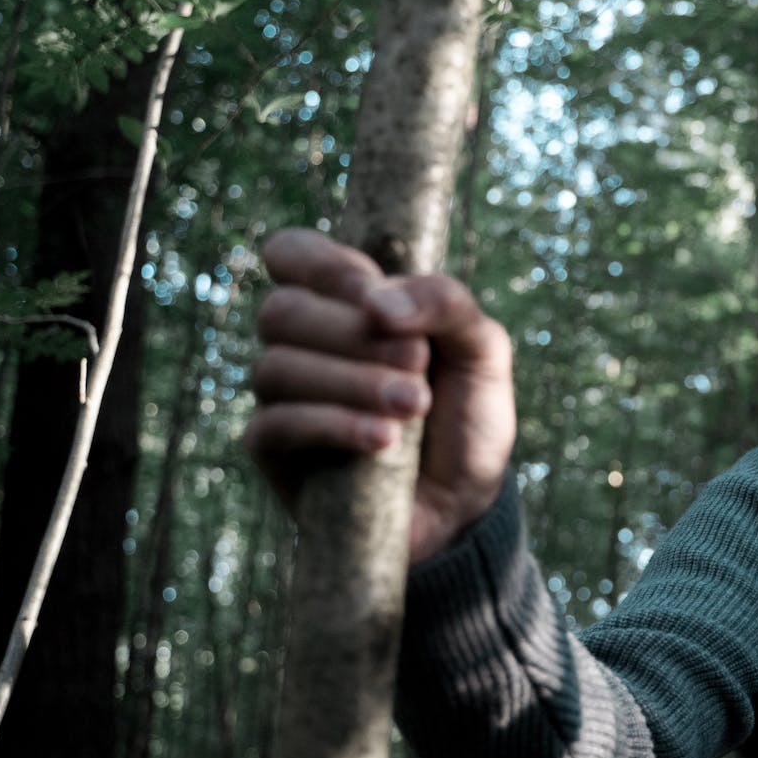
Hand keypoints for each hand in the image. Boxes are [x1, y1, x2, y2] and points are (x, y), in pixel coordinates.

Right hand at [245, 229, 515, 562]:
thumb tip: (376, 304)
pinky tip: (385, 441)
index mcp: (346, 304)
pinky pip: (276, 425)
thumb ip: (444, 302)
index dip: (323, 266)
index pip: (292, 254)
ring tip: (415, 406)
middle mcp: (304, 344)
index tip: (371, 292)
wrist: (467, 503)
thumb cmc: (468, 415)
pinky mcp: (275, 452)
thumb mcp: (482, 347)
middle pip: (282, 310)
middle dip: (353, 334)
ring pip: (277, 367)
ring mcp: (283, 397)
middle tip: (418, 362)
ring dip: (354, 382)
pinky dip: (335, 425)